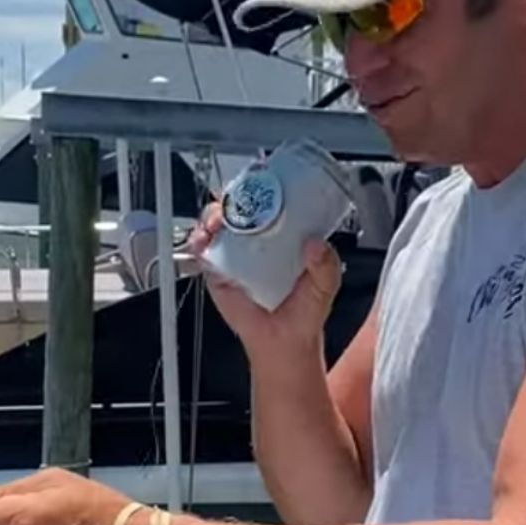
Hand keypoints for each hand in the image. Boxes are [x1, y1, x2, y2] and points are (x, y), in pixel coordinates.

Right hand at [188, 202, 341, 359]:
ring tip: (218, 222)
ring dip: (213, 216)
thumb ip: (326, 263)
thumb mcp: (325, 283)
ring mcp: (235, 254)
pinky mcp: (217, 271)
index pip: (269, 203)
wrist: (284, 340)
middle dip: (233, 198)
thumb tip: (316, 243)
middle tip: (237, 204)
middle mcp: (257, 240)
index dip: (263, 190)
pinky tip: (203, 241)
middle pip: (238, 207)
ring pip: (217, 223)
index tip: (261, 184)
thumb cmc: (304, 310)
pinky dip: (198, 241)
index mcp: (284, 236)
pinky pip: (202, 249)